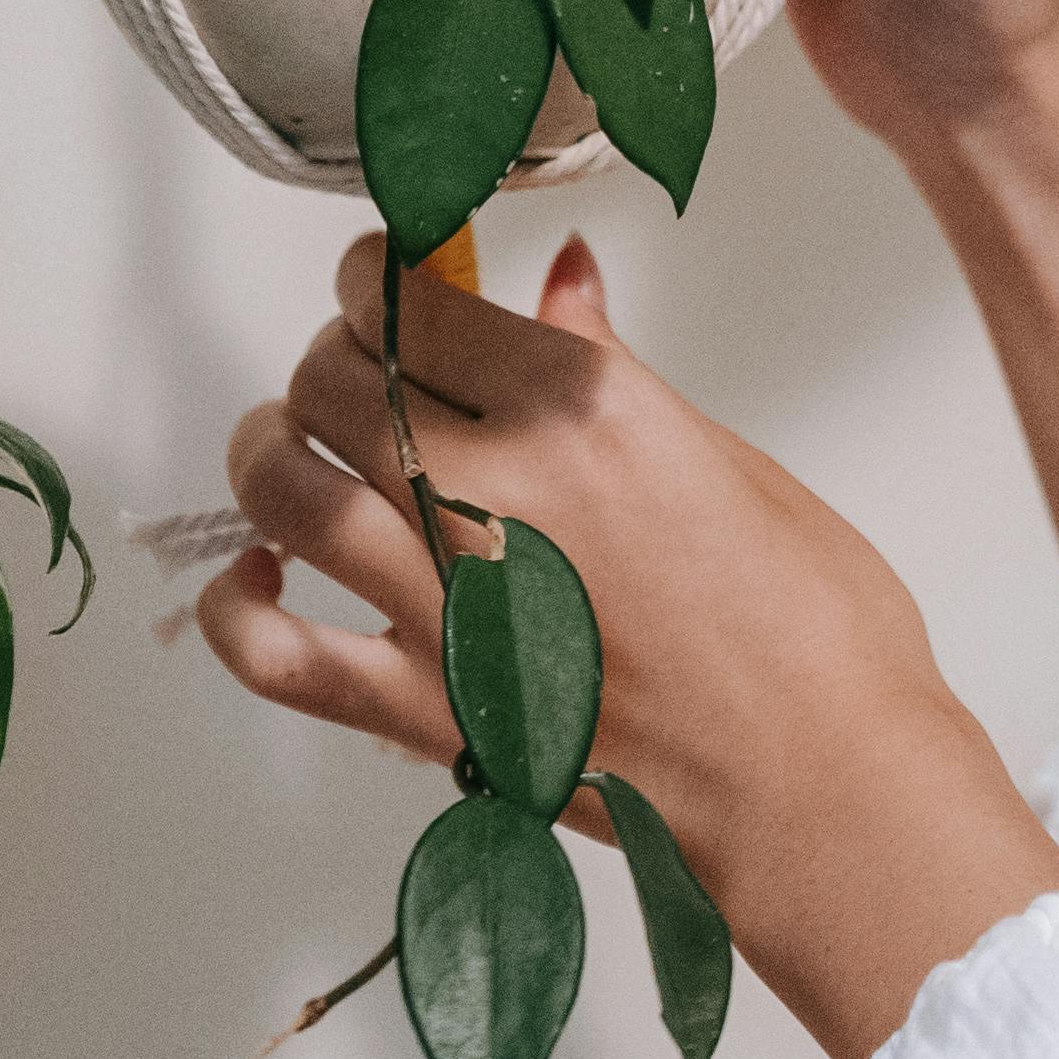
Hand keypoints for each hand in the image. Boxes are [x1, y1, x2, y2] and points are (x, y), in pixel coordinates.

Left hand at [198, 229, 1058, 1058]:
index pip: (416, 303)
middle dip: (329, 355)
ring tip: (289, 445)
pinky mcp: (420, 707)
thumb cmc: (810, 633)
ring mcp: (445, 602)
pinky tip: (259, 578)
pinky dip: (240, 608)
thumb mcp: (727, 459)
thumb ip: (616, 371)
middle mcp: (495, 492)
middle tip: (356, 363)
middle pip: (333, 380)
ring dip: (267, 451)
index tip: (383, 280)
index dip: (377, 276)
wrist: (818, 781)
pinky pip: (272, 650)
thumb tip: (564, 289)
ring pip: (282, 488)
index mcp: (580, 410)